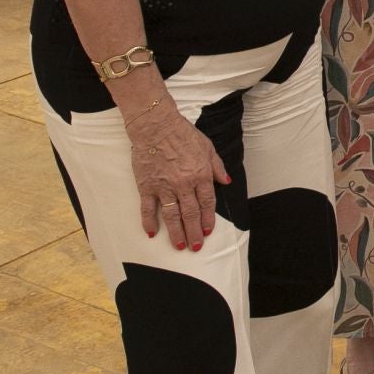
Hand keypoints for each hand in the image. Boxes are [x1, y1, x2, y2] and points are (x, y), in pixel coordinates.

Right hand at [126, 103, 231, 249]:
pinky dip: (149, 221)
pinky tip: (152, 233)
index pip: (207, 203)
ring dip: (176, 232)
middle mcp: (184, 184)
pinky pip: (148, 208)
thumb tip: (226, 181)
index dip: (208, 219)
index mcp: (201, 175)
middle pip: (191, 213)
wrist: (157, 126)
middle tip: (196, 247)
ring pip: (172, 215)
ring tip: (179, 245)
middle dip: (194, 232)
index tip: (208, 231)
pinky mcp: (147, 186)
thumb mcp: (208, 148)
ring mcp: (164, 187)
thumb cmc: (184, 135)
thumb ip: (217, 167)